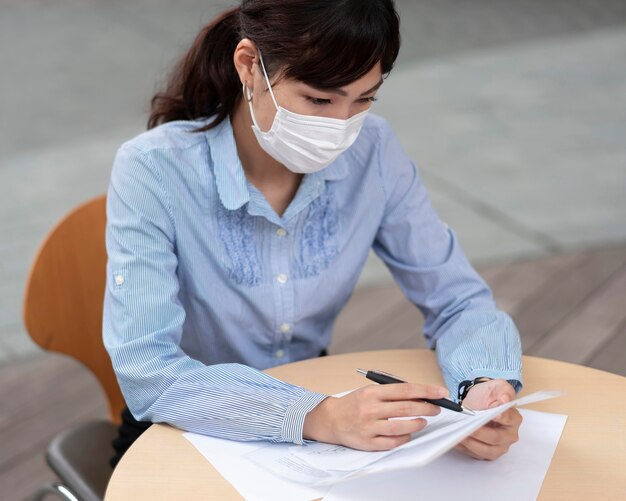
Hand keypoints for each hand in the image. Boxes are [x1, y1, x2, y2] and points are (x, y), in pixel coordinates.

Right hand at [303, 383, 447, 450]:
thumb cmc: (354, 403)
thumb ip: (392, 392)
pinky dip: (405, 438)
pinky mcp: (367, 442)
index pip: (405, 389)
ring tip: (424, 421)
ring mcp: (369, 427)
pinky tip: (409, 433)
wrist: (331, 419)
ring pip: (401, 427)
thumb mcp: (370, 390)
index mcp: (372, 392)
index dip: (426, 391)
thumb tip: (420, 395)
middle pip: (406, 408)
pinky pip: (392, 442)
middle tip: (437, 409)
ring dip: (417, 424)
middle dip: (427, 408)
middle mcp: (370, 409)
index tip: (441, 392)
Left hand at [455, 378, 521, 460]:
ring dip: (471, 444)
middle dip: (480, 433)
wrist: (477, 402)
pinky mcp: (486, 453)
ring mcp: (498, 446)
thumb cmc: (489, 396)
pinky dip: (465, 449)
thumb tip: (505, 400)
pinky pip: (476, 454)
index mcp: (514, 419)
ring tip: (459, 435)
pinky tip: (456, 441)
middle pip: (496, 438)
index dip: (500, 418)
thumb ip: (504, 391)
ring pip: (486, 450)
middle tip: (467, 427)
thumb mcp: (498, 387)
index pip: (508, 420)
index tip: (491, 415)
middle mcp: (509, 435)